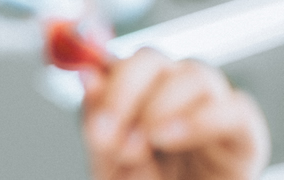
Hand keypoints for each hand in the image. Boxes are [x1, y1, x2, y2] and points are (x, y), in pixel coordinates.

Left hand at [81, 48, 269, 179]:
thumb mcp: (110, 164)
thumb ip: (99, 125)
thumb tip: (88, 77)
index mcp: (136, 94)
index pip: (118, 63)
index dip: (104, 84)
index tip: (95, 122)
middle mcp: (172, 91)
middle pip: (151, 59)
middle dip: (125, 91)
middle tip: (110, 135)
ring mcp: (209, 106)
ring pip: (194, 75)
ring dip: (160, 107)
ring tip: (141, 146)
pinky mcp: (242, 132)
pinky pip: (234, 109)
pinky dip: (200, 121)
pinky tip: (169, 139)